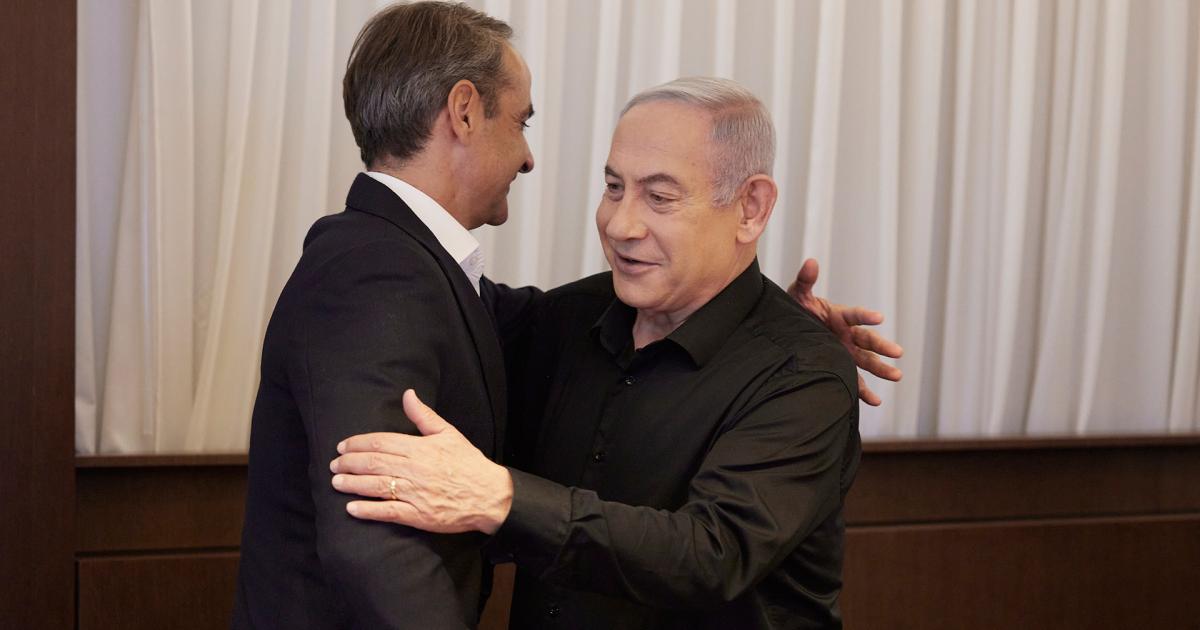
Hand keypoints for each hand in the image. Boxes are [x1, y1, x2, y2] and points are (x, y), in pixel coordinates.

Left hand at [329, 390, 512, 533]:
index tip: (342, 446)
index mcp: (421, 448)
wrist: (490, 495)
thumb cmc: (468, 463)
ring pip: (376, 486)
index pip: (382, 443)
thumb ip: (424, 415)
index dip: (358, 443)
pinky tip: (352, 509)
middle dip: (349, 463)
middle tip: (334, 464)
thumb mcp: (448, 434)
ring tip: (336, 482)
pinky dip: (368, 511)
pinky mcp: (418, 515)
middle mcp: (415, 470)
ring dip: (353, 484)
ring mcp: (415, 493)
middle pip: (374, 463)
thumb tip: (407, 394)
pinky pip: (388, 512)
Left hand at [787, 258, 903, 405]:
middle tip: (897, 352)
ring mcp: (845, 352)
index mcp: (839, 316)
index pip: (855, 315)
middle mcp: (846, 335)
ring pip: (867, 361)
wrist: (786, 331)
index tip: (879, 318)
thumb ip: (805, 281)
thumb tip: (810, 262)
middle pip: (867, 340)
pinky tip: (876, 401)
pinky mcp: (840, 367)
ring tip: (897, 376)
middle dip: (882, 346)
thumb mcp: (798, 295)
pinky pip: (855, 381)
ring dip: (882, 369)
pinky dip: (865, 392)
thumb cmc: (795, 310)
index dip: (866, 316)